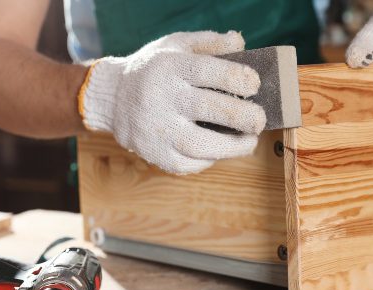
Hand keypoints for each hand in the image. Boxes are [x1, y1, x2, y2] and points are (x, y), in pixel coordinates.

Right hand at [79, 31, 264, 173]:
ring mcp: (156, 129)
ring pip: (200, 144)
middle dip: (243, 116)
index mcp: (169, 68)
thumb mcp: (176, 46)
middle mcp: (161, 98)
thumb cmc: (154, 70)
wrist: (112, 98)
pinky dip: (210, 159)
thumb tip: (240, 42)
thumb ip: (209, 43)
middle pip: (209, 109)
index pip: (207, 71)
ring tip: (249, 141)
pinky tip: (219, 150)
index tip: (255, 85)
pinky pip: (189, 163)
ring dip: (233, 147)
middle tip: (259, 120)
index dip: (237, 78)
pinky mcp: (155, 154)